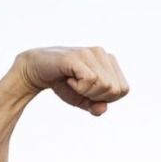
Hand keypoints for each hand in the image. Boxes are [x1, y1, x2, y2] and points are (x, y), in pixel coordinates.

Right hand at [14, 46, 128, 115]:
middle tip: (80, 88)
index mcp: (109, 61)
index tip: (90, 92)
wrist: (37, 71)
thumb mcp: (83, 100)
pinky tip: (69, 79)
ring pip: (105, 85)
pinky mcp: (78, 56)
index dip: (107, 99)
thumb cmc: (64, 85)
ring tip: (74, 82)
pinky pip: (90, 81)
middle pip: (116, 89)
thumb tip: (103, 108)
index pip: (124, 89)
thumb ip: (96, 106)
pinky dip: (79, 88)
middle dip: (98, 97)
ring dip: (87, 92)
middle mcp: (102, 54)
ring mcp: (90, 53)